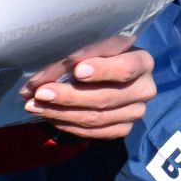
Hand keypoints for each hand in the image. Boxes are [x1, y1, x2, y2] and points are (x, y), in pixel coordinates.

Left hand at [19, 36, 155, 139]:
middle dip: (69, 96)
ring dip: (62, 113)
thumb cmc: (101, 54)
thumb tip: (46, 73)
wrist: (115, 74)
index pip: (126, 68)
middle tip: (41, 92)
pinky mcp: (124, 129)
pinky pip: (94, 133)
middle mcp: (145, 89)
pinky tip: (49, 116)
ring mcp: (135, 112)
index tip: (77, 70)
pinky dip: (68, 125)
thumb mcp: (96, 47)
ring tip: (35, 106)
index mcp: (142, 61)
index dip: (102, 71)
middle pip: (106, 97)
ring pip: (96, 118)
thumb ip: (80, 56)